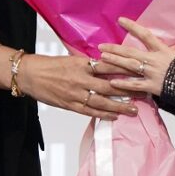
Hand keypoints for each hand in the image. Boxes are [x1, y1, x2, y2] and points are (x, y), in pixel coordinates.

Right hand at [19, 52, 138, 120]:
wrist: (30, 74)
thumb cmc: (50, 65)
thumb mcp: (71, 59)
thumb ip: (88, 63)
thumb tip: (106, 63)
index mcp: (82, 64)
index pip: (108, 65)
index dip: (125, 68)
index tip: (140, 70)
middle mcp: (81, 79)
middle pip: (109, 86)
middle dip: (128, 90)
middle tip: (144, 92)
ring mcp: (75, 93)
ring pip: (102, 102)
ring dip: (119, 106)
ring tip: (133, 109)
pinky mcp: (69, 104)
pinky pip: (89, 111)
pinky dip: (103, 115)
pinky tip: (114, 116)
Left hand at [98, 17, 174, 97]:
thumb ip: (173, 53)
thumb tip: (173, 50)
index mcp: (162, 50)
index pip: (144, 34)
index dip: (132, 26)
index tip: (120, 20)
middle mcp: (154, 60)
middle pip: (131, 51)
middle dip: (115, 48)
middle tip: (101, 46)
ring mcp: (152, 73)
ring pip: (129, 65)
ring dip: (115, 61)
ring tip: (103, 58)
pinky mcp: (153, 87)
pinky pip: (135, 85)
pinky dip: (123, 84)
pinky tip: (112, 82)